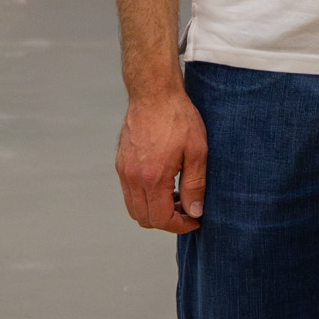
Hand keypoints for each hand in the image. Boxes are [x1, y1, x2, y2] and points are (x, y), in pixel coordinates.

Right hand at [116, 84, 207, 232]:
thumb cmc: (178, 118)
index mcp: (152, 178)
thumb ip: (195, 185)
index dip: (180, 226)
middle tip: (188, 209)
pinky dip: (145, 198)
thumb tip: (194, 212)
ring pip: (134, 208)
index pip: (161, 219)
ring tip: (177, 196)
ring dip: (154, 210)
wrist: (154, 93)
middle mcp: (132, 178)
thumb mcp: (197, 150)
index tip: (195, 220)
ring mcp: (123, 171)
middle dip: (167, 221)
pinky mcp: (120, 163)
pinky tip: (164, 183)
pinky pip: (129, 192)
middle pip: (144, 219)